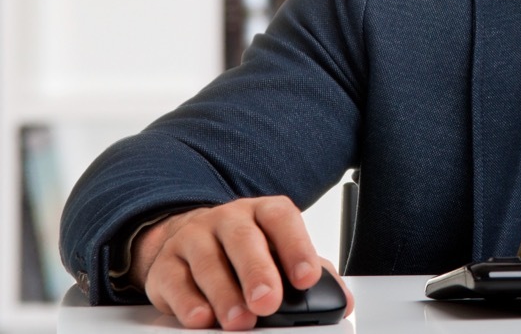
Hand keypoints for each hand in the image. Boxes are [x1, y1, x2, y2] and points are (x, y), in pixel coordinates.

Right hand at [130, 197, 354, 329]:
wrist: (190, 239)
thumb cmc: (246, 250)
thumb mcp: (281, 254)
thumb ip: (313, 275)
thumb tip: (342, 302)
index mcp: (263, 212)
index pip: (282, 220)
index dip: (296, 247)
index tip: (307, 279)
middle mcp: (228, 220)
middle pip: (242, 238)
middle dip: (257, 271)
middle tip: (268, 302)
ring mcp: (194, 238)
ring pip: (207, 262)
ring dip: (224, 294)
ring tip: (238, 321)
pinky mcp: (165, 264)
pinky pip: (173, 281)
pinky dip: (187, 303)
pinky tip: (201, 319)